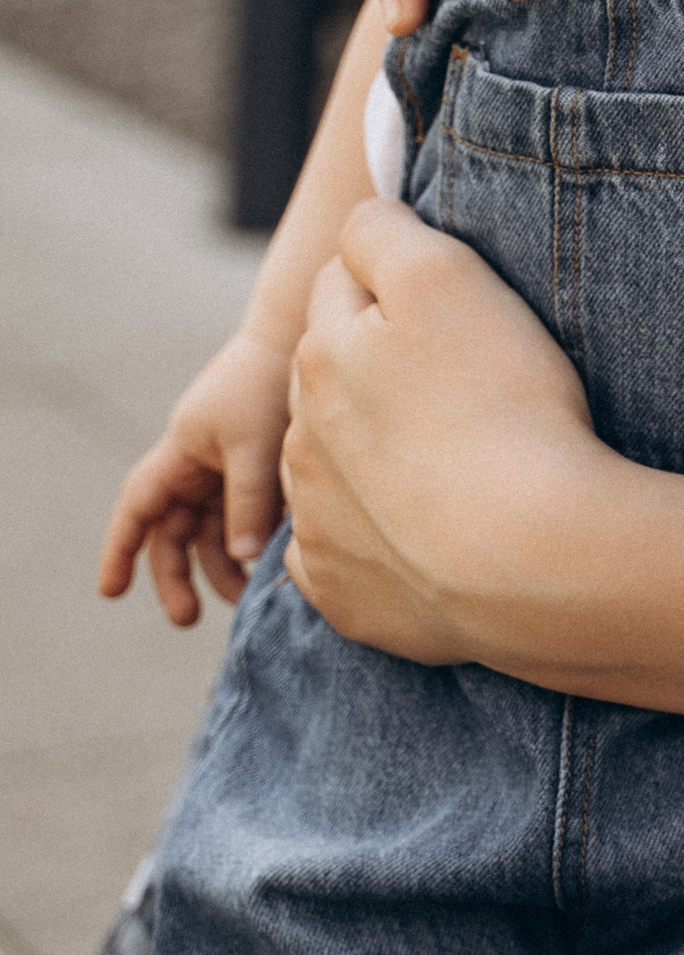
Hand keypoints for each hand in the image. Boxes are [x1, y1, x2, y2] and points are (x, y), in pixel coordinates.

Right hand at [100, 333, 293, 623]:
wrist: (301, 334)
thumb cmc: (269, 384)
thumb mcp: (255, 447)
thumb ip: (248, 502)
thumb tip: (243, 558)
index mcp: (181, 453)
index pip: (139, 507)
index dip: (121, 549)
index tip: (110, 591)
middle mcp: (196, 462)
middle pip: (173, 530)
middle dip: (177, 575)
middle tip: (187, 619)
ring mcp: (225, 465)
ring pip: (212, 528)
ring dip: (222, 563)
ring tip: (244, 600)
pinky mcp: (257, 465)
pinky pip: (245, 513)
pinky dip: (252, 539)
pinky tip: (272, 566)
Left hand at [279, 200, 600, 660]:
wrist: (532, 561)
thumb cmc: (503, 409)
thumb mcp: (446, 278)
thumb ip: (382, 234)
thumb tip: (357, 228)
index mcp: (324, 355)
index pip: (343, 285)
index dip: (397, 284)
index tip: (451, 307)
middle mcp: (302, 438)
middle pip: (331, 378)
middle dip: (374, 370)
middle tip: (459, 384)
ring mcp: (317, 522)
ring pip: (329, 466)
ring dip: (368, 453)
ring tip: (451, 462)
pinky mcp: (340, 592)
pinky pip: (339, 551)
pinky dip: (370, 537)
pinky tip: (425, 533)